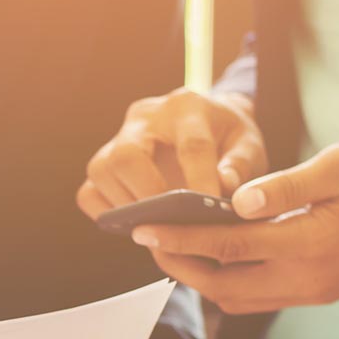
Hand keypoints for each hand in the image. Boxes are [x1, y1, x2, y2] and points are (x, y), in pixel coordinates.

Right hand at [79, 88, 269, 218]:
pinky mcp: (103, 164)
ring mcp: (117, 139)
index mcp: (185, 106)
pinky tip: (136, 228)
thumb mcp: (248, 144)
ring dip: (126, 208)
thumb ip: (241, 166)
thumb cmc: (229, 138)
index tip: (211, 214)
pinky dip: (108, 215)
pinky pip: (90, 193)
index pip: (190, 145)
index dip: (201, 182)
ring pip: (102, 173)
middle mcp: (143, 117)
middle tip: (171, 226)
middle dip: (148, 196)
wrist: (208, 125)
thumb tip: (223, 190)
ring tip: (156, 231)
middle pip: (127, 155)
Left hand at [127, 141, 338, 313]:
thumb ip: (288, 185)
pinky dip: (228, 280)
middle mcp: (307, 279)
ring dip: (200, 277)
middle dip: (178, 264)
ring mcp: (312, 292)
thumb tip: (234, 201)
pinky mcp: (318, 293)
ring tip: (172, 246)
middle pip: (221, 283)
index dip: (178, 237)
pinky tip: (215, 253)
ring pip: (237, 298)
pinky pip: (258, 297)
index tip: (140, 228)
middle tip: (146, 239)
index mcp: (311, 243)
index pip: (227, 246)